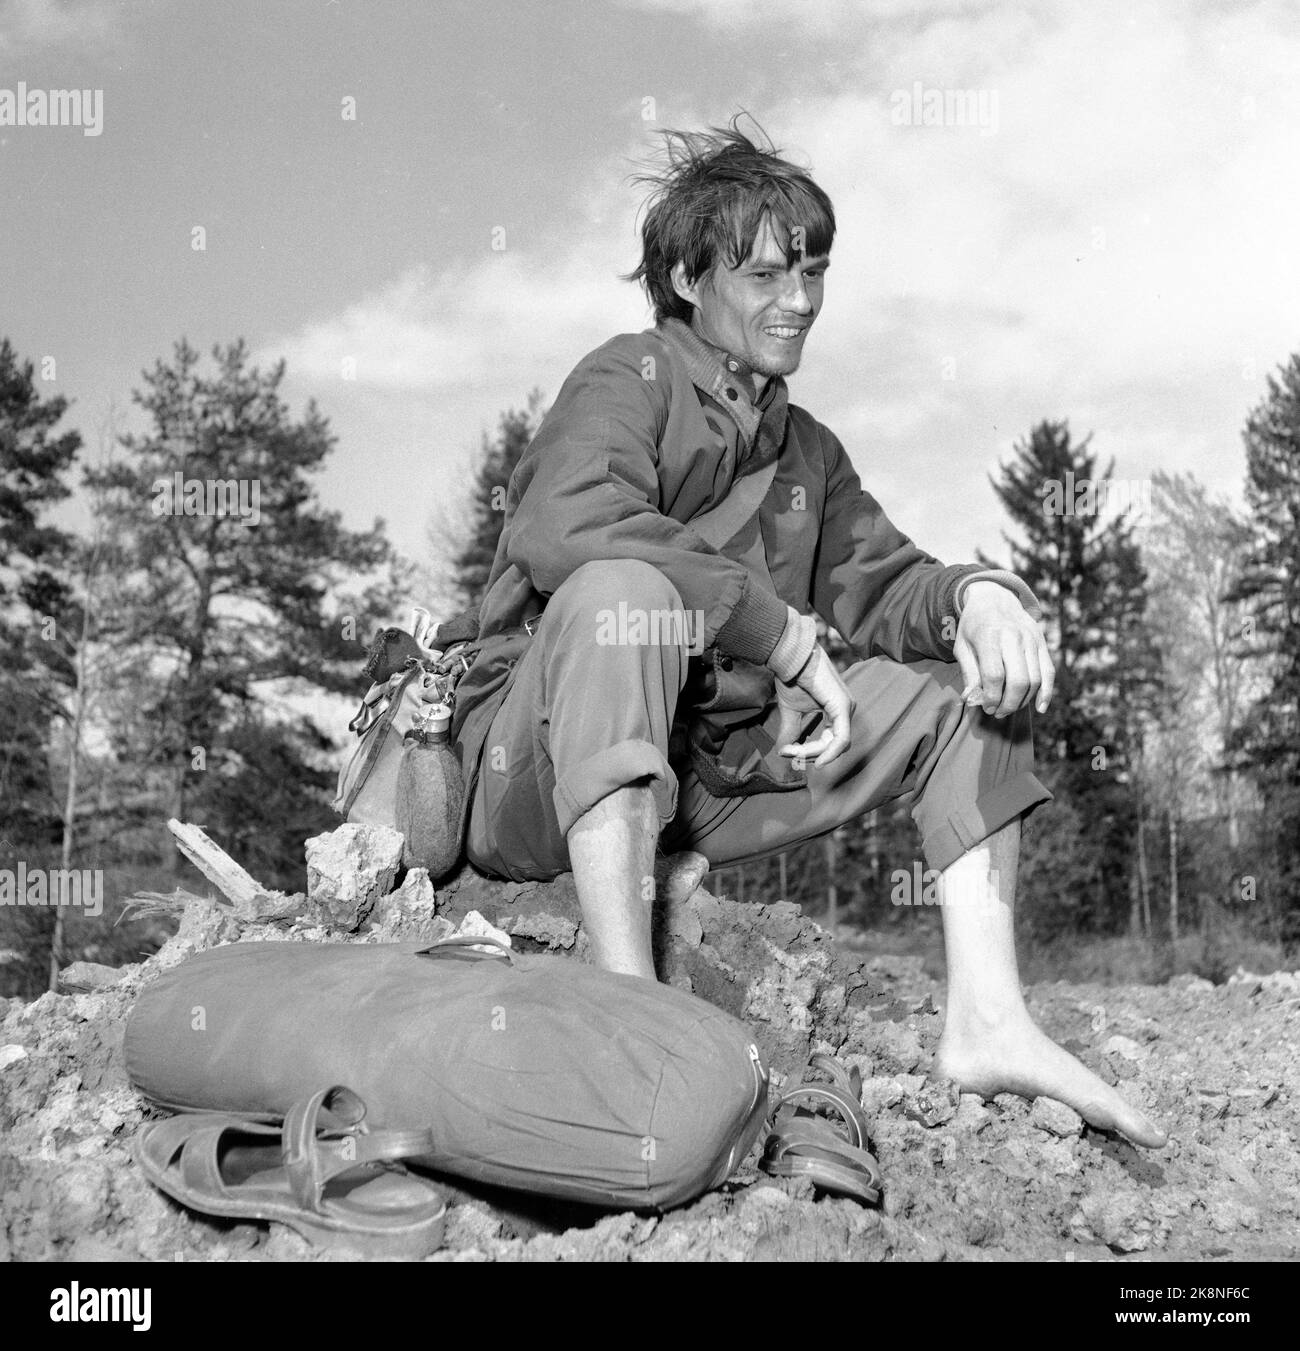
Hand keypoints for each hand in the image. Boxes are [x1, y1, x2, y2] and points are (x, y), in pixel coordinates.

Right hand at [777, 644, 854, 766]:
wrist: (791, 657)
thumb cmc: (792, 677)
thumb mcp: (791, 711)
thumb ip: (791, 731)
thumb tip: (784, 753)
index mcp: (836, 710)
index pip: (828, 741)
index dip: (807, 751)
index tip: (785, 751)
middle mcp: (845, 709)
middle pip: (832, 746)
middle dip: (809, 754)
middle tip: (787, 752)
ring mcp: (846, 707)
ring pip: (836, 745)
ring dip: (812, 752)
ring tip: (793, 750)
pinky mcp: (843, 707)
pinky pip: (840, 739)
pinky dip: (829, 752)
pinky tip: (818, 761)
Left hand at [953, 581, 1054, 717]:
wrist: (993, 597)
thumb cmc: (973, 626)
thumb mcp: (962, 646)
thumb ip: (968, 672)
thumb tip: (971, 699)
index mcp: (990, 636)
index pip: (994, 675)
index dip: (991, 697)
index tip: (985, 707)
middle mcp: (1014, 636)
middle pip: (1018, 680)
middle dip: (1008, 703)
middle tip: (997, 712)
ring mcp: (1032, 639)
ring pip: (1035, 679)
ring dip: (1023, 701)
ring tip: (1008, 708)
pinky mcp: (1042, 643)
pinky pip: (1049, 672)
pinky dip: (1047, 692)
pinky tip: (1040, 707)